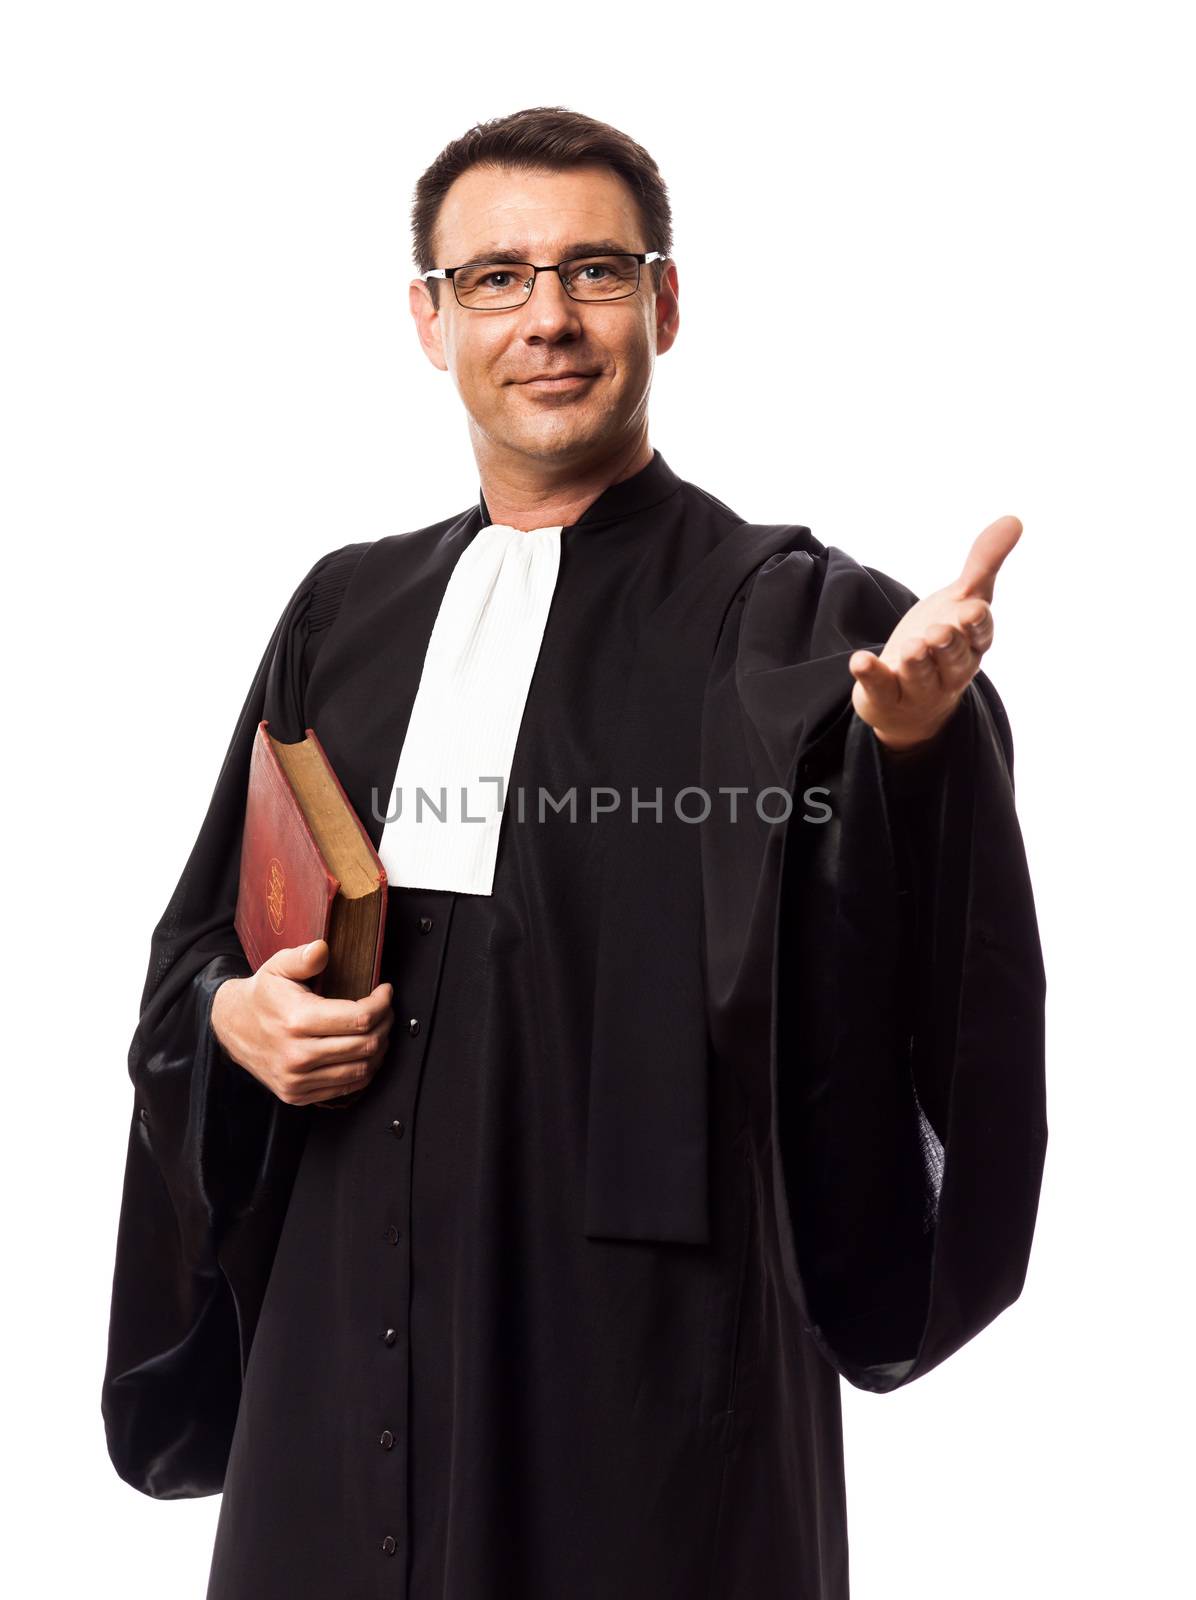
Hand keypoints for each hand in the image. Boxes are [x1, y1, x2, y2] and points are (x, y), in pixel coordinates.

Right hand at [210, 939, 393, 1106]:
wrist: (231, 1027)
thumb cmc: (262, 995)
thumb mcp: (278, 967)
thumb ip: (302, 958)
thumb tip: (322, 949)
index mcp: (297, 1021)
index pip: (359, 1018)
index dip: (381, 1004)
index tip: (384, 992)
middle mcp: (297, 1055)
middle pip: (366, 1045)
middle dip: (385, 1024)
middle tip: (385, 1010)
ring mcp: (297, 1079)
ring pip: (361, 1070)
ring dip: (379, 1049)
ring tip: (379, 1029)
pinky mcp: (296, 1094)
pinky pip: (346, 1088)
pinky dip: (364, 1070)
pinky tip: (364, 1052)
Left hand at [848, 514, 1021, 751]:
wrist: (910, 702)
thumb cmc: (942, 642)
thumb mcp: (962, 600)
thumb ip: (984, 563)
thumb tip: (1014, 519)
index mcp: (972, 645)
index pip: (980, 636)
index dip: (977, 625)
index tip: (972, 610)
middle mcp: (949, 670)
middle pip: (952, 659)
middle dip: (947, 645)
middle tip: (937, 632)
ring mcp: (917, 688)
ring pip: (920, 676)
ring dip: (916, 662)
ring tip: (911, 647)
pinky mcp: (886, 697)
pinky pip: (880, 688)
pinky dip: (870, 675)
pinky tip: (859, 660)